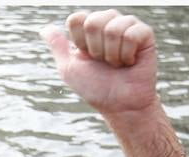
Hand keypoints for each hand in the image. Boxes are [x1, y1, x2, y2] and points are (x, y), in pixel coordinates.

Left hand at [42, 9, 157, 115]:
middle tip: (104, 63)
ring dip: (111, 54)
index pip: (76, 19)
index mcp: (90, 28)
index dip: (79, 42)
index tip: (87, 57)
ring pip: (112, 28)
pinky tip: (130, 62)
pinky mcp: (145, 33)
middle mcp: (108, 22)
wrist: (120, 105)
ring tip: (117, 64)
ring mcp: (127, 25)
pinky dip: (127, 54)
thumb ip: (58, 47)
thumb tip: (44, 29)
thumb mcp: (69, 69)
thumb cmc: (96, 88)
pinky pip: (130, 33)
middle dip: (95, 50)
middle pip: (93, 21)